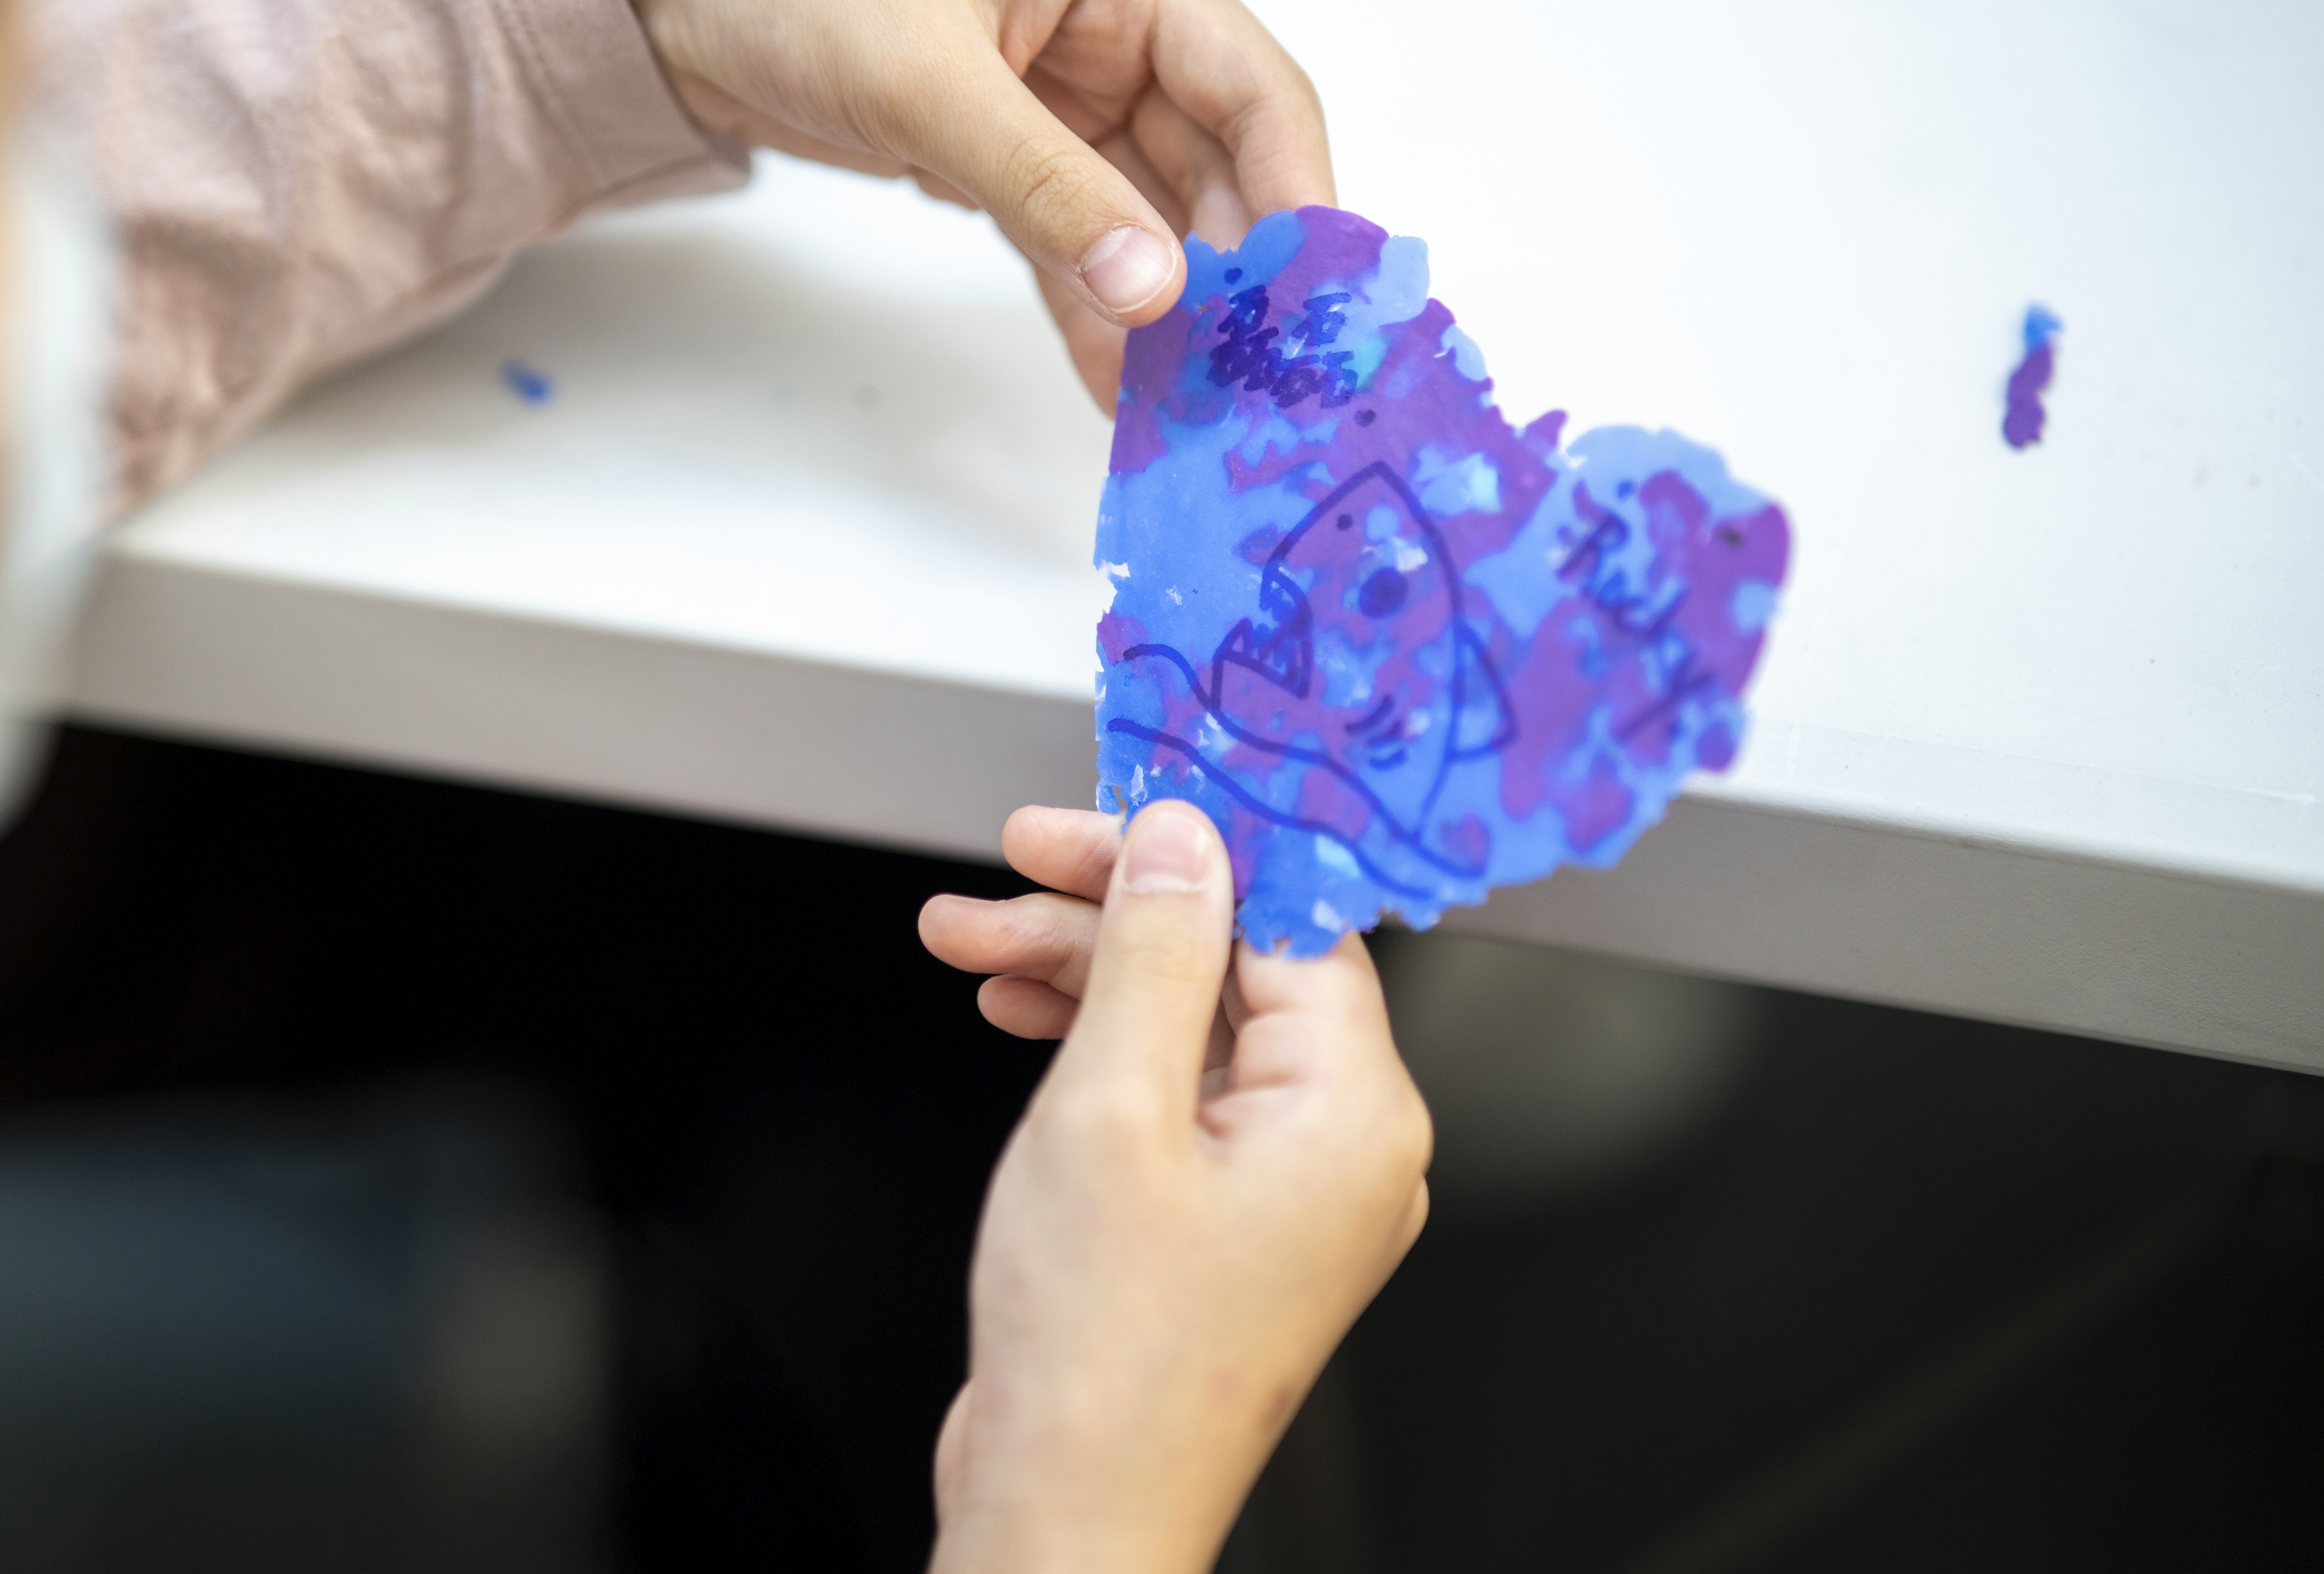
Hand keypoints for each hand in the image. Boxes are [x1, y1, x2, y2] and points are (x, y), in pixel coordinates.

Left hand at [561, 0, 1334, 411]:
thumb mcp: (921, 74)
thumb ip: (1045, 188)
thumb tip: (1155, 286)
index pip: (1258, 94)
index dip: (1300, 207)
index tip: (1315, 316)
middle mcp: (1110, 25)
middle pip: (1213, 169)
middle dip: (1233, 282)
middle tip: (1246, 395)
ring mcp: (1060, 89)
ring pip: (1148, 217)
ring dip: (1165, 312)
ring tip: (1188, 415)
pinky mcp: (1003, 144)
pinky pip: (1076, 239)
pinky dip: (1094, 309)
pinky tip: (1115, 387)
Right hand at [918, 803, 1431, 1573]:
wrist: (1067, 1508)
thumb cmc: (1098, 1353)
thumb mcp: (1108, 1105)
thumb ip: (1151, 951)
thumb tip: (1182, 840)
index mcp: (1353, 1114)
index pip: (1286, 923)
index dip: (1182, 855)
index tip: (1093, 818)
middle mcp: (1341, 1147)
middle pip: (1231, 965)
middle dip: (1106, 913)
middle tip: (1003, 875)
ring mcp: (1285, 1187)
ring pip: (1189, 1022)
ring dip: (1081, 971)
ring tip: (970, 942)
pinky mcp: (1227, 1215)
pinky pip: (1174, 1088)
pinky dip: (1095, 1043)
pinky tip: (1018, 1011)